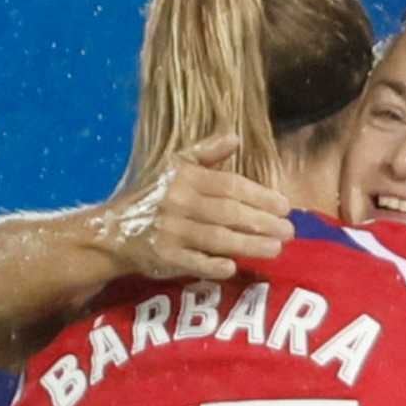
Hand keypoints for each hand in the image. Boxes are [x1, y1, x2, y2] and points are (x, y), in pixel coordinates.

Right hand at [95, 133, 294, 280]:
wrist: (114, 229)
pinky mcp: (164, 256)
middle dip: (262, 222)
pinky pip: (192, 262)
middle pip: (228, 213)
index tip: (285, 206)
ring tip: (277, 248)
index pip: (230, 185)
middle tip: (290, 231)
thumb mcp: (175, 166)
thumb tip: (236, 137)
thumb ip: (207, 152)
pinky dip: (213, 265)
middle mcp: (179, 203)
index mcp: (185, 178)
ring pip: (217, 238)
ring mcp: (171, 231)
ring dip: (249, 244)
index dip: (259, 195)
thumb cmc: (153, 194)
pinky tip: (234, 267)